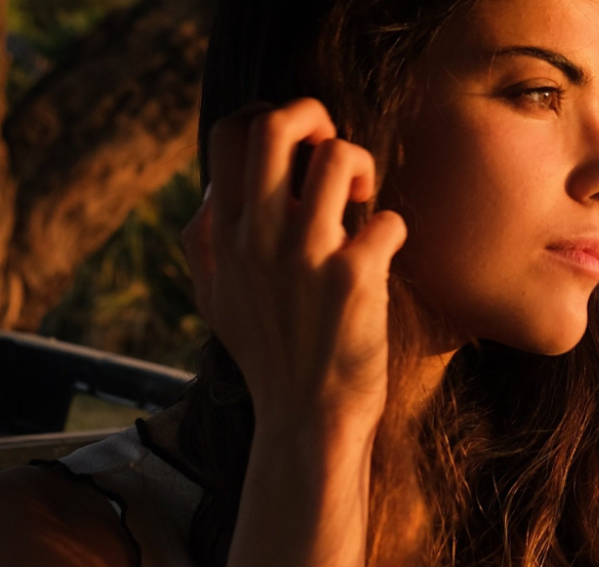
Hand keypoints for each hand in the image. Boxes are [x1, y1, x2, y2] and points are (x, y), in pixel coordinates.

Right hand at [180, 98, 406, 428]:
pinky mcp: (353, 279)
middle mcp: (259, 238)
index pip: (229, 133)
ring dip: (360, 165)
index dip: (268, 118)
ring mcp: (306, 257)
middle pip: (275, 125)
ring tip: (361, 201)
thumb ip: (206, 240)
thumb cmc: (269, 356)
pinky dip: (392, 227)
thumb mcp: (214, 299)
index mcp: (225, 235)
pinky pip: (386, 219)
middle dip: (314, 116)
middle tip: (332, 153)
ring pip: (338, 157)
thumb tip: (214, 188)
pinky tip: (383, 253)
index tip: (296, 151)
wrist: (308, 419)